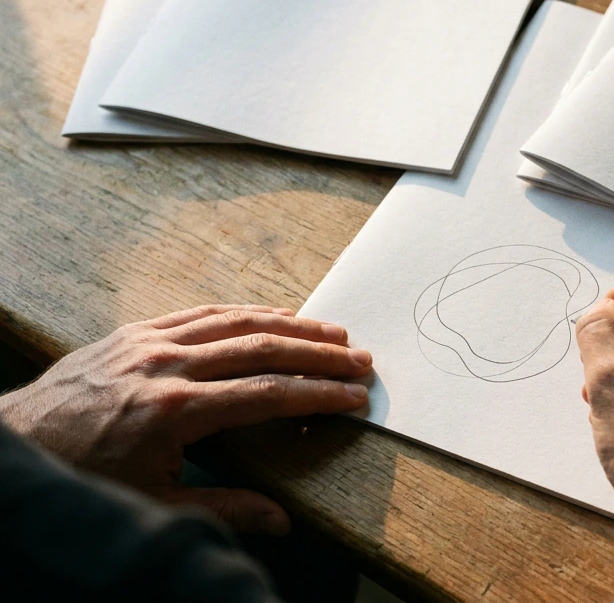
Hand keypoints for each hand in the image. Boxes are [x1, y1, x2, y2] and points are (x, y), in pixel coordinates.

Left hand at [0, 304, 370, 534]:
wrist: (13, 447)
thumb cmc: (82, 481)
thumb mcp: (151, 506)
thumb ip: (222, 509)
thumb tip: (281, 521)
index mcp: (173, 412)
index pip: (267, 395)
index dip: (317, 396)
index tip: (353, 398)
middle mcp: (166, 366)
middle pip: (263, 349)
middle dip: (318, 354)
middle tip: (360, 359)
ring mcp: (150, 341)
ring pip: (237, 321)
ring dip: (292, 324)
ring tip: (334, 332)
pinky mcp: (135, 331)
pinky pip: (203, 311)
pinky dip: (246, 311)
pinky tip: (276, 316)